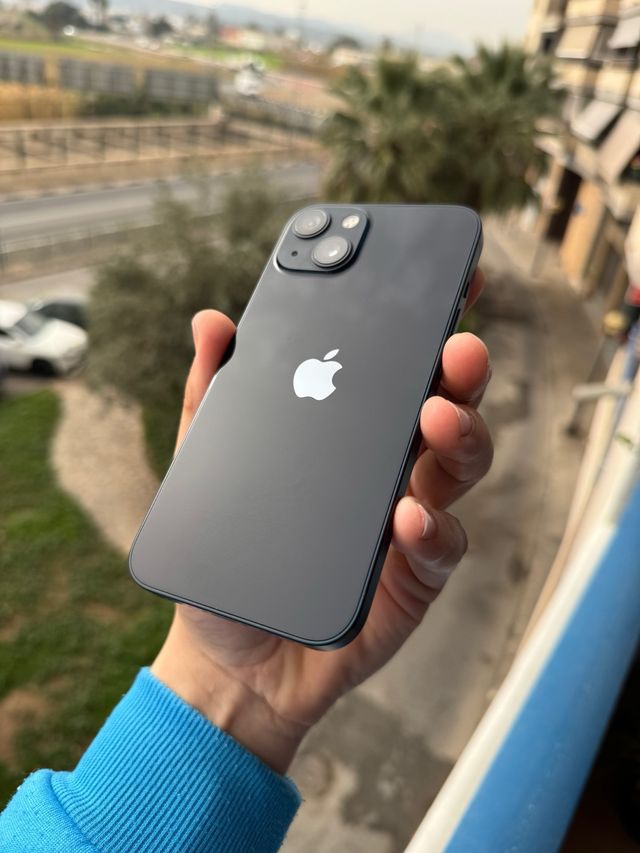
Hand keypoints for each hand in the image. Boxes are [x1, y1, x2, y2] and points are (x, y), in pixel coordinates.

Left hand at [152, 271, 492, 773]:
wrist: (230, 654)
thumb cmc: (227, 550)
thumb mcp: (207, 466)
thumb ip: (212, 396)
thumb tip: (211, 322)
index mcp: (350, 433)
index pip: (399, 370)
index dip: (430, 326)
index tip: (450, 281)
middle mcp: (391, 468)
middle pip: (446, 408)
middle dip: (461, 372)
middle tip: (458, 348)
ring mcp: (408, 521)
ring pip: (459, 467)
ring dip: (458, 437)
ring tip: (434, 418)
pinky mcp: (412, 577)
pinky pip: (439, 546)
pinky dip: (430, 527)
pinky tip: (405, 516)